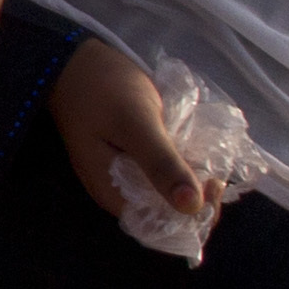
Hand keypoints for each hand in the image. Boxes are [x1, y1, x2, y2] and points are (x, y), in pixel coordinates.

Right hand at [50, 37, 206, 237]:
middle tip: (214, 164)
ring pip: (167, 193)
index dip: (194, 214)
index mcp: (114, 194)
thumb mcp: (137, 123)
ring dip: (192, 179)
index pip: (162, 228)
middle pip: (166, 213)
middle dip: (197, 195)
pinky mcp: (130, 159)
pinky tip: (192, 146)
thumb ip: (162, 164)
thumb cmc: (102, 89)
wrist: (73, 60)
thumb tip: (192, 207)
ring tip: (208, 153)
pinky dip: (181, 164)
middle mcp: (118, 192)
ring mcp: (123, 175)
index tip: (214, 182)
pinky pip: (162, 174)